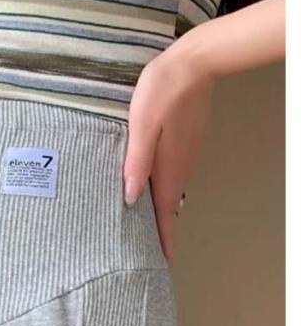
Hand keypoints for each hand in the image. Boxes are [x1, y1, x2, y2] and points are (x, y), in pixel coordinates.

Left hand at [123, 47, 213, 261]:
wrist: (194, 63)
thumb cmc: (162, 92)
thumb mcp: (142, 126)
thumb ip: (136, 162)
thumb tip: (131, 199)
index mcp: (167, 167)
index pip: (165, 213)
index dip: (164, 238)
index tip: (162, 262)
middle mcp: (180, 166)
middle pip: (169, 206)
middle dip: (161, 230)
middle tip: (148, 252)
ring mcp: (185, 155)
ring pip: (171, 190)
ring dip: (161, 210)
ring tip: (147, 226)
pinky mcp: (186, 142)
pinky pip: (173, 175)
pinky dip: (164, 189)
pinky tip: (151, 188)